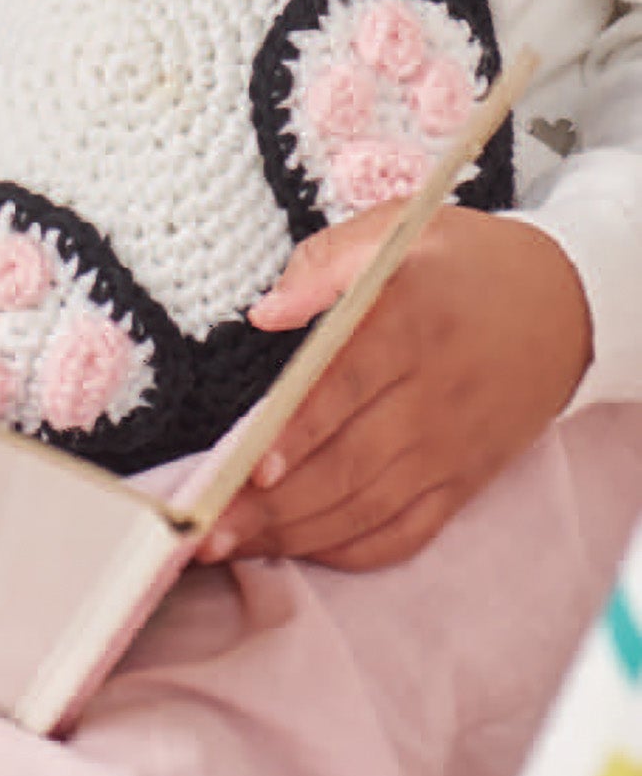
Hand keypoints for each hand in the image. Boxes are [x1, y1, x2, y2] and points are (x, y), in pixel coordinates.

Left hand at [196, 207, 593, 573]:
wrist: (567, 306)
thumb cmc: (466, 262)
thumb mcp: (401, 226)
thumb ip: (326, 262)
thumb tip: (265, 313)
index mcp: (410, 320)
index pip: (345, 383)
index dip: (296, 430)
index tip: (249, 465)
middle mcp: (432, 393)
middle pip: (346, 462)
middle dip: (273, 505)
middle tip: (208, 528)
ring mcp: (451, 447)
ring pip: (367, 506)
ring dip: (297, 534)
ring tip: (233, 543)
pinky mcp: (464, 481)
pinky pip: (406, 531)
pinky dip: (352, 548)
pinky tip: (301, 548)